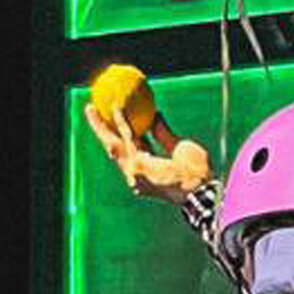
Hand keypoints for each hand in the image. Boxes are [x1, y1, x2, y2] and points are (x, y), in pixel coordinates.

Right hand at [81, 103, 212, 203]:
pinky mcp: (137, 167)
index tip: (115, 119)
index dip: (120, 134)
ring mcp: (134, 172)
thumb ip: (163, 133)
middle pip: (112, 148)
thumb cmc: (196, 171)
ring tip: (93, 108)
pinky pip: (128, 139)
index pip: (128, 149)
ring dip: (102, 124)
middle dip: (100, 130)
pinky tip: (118, 109)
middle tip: (92, 112)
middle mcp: (136, 173)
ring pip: (113, 143)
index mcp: (146, 171)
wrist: (201, 186)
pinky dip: (123, 123)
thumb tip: (156, 114)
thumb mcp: (178, 147)